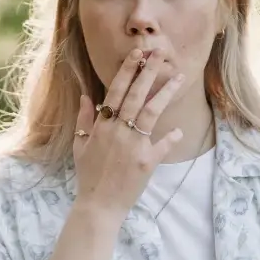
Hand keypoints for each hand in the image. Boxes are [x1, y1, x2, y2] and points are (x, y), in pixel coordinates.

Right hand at [73, 49, 185, 217]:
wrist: (98, 205)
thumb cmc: (88, 176)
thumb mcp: (80, 146)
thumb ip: (84, 120)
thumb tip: (86, 96)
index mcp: (101, 126)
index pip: (115, 92)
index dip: (127, 72)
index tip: (137, 55)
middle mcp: (117, 131)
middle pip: (136, 96)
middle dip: (148, 72)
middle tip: (159, 54)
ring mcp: (133, 146)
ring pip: (151, 112)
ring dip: (165, 93)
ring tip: (178, 77)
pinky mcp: (146, 162)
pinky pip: (162, 145)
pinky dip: (171, 137)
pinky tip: (179, 131)